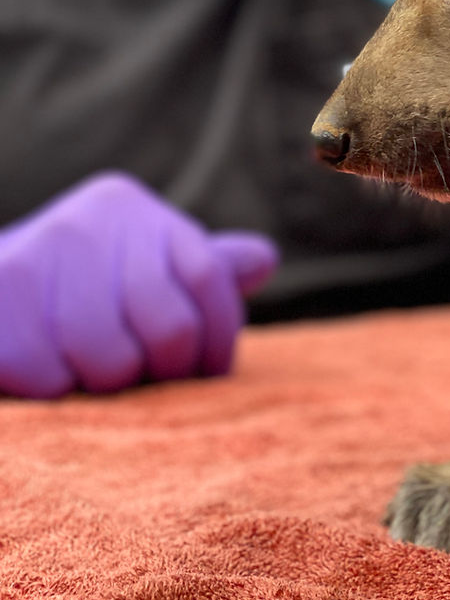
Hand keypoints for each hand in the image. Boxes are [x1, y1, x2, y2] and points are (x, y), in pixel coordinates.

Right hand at [0, 173, 278, 398]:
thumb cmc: (69, 294)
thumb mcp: (135, 268)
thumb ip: (197, 270)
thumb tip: (264, 259)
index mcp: (127, 206)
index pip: (208, 278)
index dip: (218, 341)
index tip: (206, 373)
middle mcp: (85, 221)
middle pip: (172, 330)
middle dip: (162, 373)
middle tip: (138, 377)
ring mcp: (36, 257)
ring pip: (115, 365)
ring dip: (105, 387)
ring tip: (85, 371)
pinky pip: (55, 382)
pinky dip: (57, 393)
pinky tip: (45, 371)